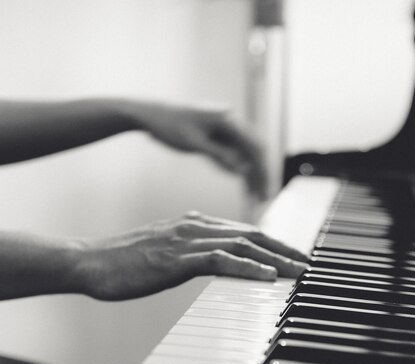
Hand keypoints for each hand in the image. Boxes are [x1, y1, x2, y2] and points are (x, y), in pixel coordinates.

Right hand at [76, 212, 307, 300]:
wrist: (89, 262)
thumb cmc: (125, 263)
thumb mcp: (167, 254)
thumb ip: (193, 254)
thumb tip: (215, 263)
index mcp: (194, 224)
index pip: (244, 231)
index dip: (274, 243)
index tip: (295, 256)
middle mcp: (195, 226)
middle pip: (252, 234)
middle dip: (285, 249)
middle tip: (309, 263)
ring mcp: (186, 241)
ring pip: (242, 245)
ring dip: (276, 258)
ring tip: (300, 271)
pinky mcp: (176, 259)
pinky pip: (220, 261)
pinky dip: (247, 267)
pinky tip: (268, 276)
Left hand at [128, 101, 267, 198]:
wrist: (149, 114)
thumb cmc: (169, 125)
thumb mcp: (194, 143)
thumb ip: (220, 156)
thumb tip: (243, 170)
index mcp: (228, 121)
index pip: (254, 148)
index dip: (262, 172)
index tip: (265, 191)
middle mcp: (230, 123)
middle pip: (254, 152)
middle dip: (261, 175)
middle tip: (264, 198)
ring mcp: (224, 130)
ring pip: (245, 155)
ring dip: (251, 175)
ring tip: (255, 197)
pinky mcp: (217, 137)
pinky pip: (233, 155)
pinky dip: (238, 170)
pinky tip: (243, 186)